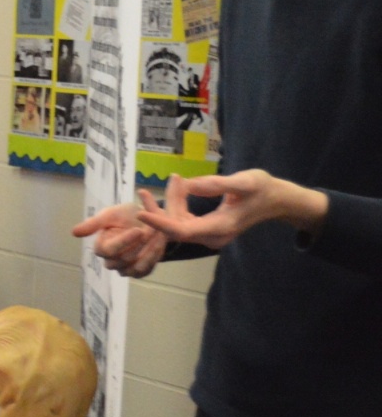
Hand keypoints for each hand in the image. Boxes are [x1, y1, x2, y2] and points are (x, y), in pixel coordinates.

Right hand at [71, 196, 166, 277]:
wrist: (146, 219)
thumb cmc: (125, 215)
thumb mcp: (109, 215)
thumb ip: (93, 224)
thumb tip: (73, 233)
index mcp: (101, 247)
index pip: (107, 251)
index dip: (123, 241)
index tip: (138, 230)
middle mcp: (111, 261)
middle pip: (123, 260)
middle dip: (139, 245)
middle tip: (153, 230)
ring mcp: (125, 269)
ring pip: (136, 268)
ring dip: (149, 252)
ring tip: (158, 237)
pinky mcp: (140, 272)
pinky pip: (146, 270)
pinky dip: (155, 257)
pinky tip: (160, 243)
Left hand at [136, 169, 327, 247]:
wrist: (276, 200)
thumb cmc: (262, 188)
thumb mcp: (244, 181)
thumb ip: (218, 184)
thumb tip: (190, 186)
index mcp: (220, 228)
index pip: (182, 231)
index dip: (159, 224)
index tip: (140, 213)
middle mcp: (211, 236)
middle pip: (175, 228)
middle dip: (158, 210)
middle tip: (144, 191)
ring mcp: (208, 234)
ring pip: (177, 223)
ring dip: (168, 204)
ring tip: (168, 181)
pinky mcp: (206, 228)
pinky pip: (183, 220)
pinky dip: (176, 204)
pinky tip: (176, 185)